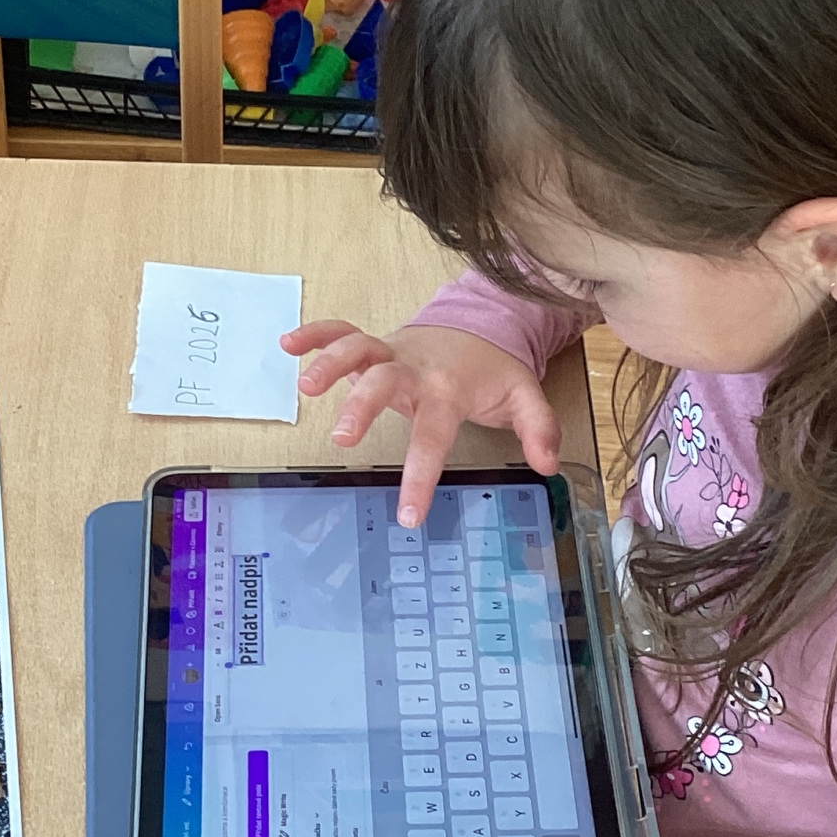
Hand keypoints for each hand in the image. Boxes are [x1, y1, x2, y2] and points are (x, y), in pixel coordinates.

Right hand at [279, 321, 559, 526]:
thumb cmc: (493, 370)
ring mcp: (392, 352)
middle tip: (341, 438)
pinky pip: (343, 331)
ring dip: (330, 362)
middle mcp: (415, 368)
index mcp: (448, 389)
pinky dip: (316, 334)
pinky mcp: (377, 344)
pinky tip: (288, 344)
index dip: (421, 475)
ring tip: (306, 386)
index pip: (433, 435)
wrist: (480, 322)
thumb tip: (549, 465)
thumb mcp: (524, 396)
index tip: (408, 514)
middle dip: (361, 406)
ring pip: (358, 350)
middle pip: (384, 382)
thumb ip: (539, 429)